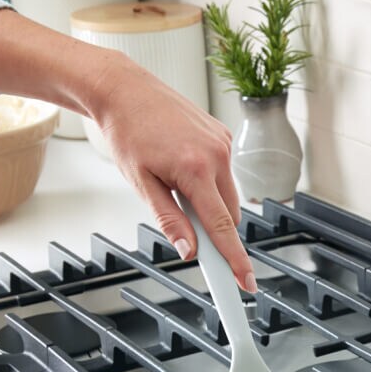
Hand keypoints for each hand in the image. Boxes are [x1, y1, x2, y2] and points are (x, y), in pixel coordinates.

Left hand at [0, 9, 255, 290]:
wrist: (125, 90)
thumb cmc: (127, 132)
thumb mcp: (141, 184)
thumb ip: (168, 220)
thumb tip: (188, 250)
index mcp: (196, 170)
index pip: (223, 228)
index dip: (235, 259)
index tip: (245, 281)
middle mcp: (217, 155)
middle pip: (229, 214)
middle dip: (213, 228)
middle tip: (186, 227)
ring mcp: (224, 143)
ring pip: (227, 194)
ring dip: (209, 202)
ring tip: (174, 184)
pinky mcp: (223, 135)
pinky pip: (224, 172)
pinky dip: (210, 181)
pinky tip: (182, 165)